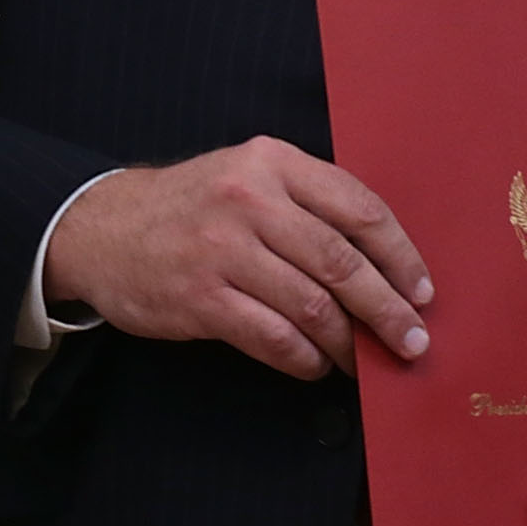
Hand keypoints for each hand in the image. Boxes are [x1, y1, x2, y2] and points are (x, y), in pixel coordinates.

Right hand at [41, 137, 433, 379]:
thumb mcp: (248, 175)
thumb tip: (385, 264)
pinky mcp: (200, 299)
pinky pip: (273, 338)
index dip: (401, 256)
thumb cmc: (193, 206)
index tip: (423, 292)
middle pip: (342, 263)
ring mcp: (221, 250)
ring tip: (364, 360)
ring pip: (311, 306)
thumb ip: (308, 203)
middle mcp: (248, 200)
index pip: (359, 208)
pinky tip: (315, 364)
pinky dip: (305, 359)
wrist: (103, 228)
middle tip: (413, 341)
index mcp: (271, 162)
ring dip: (348, 343)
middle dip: (388, 310)